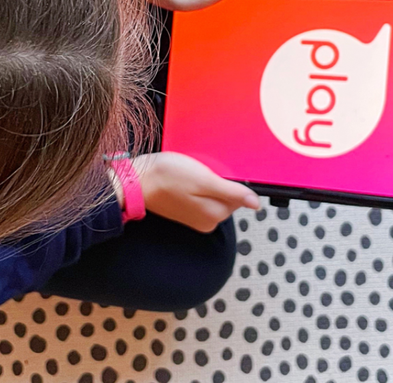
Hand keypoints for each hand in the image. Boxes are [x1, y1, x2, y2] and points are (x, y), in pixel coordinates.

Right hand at [130, 152, 259, 232]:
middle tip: (199, 170)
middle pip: (227, 195)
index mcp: (215, 215)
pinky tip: (185, 179)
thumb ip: (232, 192)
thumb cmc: (166, 177)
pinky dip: (197, 185)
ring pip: (213, 194)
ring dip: (207, 181)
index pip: (239, 195)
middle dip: (218, 180)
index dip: (228, 178)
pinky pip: (201, 195)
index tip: (212, 170)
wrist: (136, 181)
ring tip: (190, 174)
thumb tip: (256, 203)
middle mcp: (208, 221)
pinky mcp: (187, 211)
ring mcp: (196, 217)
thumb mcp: (204, 180)